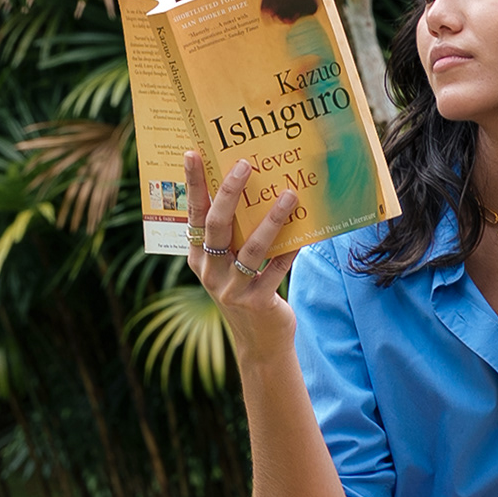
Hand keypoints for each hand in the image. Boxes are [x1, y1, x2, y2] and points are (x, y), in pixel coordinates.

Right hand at [186, 149, 296, 356]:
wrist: (260, 343)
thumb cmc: (246, 293)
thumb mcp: (230, 266)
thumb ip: (234, 238)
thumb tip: (256, 192)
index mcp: (198, 258)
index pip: (193, 214)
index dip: (193, 184)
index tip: (192, 154)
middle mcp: (210, 272)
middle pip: (217, 225)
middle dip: (229, 191)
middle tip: (246, 164)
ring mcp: (232, 288)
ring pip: (252, 246)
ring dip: (272, 218)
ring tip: (289, 194)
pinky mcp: (258, 302)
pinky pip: (278, 268)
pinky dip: (291, 249)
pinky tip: (305, 233)